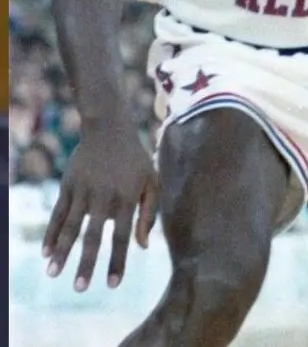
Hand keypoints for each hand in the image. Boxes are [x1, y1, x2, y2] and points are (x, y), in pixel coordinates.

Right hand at [43, 126, 159, 290]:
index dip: (118, 261)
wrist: (109, 129)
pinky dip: (50, 234)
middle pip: (93, 236)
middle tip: (80, 289)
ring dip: (61, 252)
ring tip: (53, 273)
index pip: (122, 237)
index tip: (113, 284)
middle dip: (86, 264)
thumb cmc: (135, 160)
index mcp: (127, 199)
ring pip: (70, 227)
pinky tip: (45, 253)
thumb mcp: (152, 181)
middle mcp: (103, 198)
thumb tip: (144, 246)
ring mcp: (83, 191)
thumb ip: (149, 214)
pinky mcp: (67, 186)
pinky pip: (57, 214)